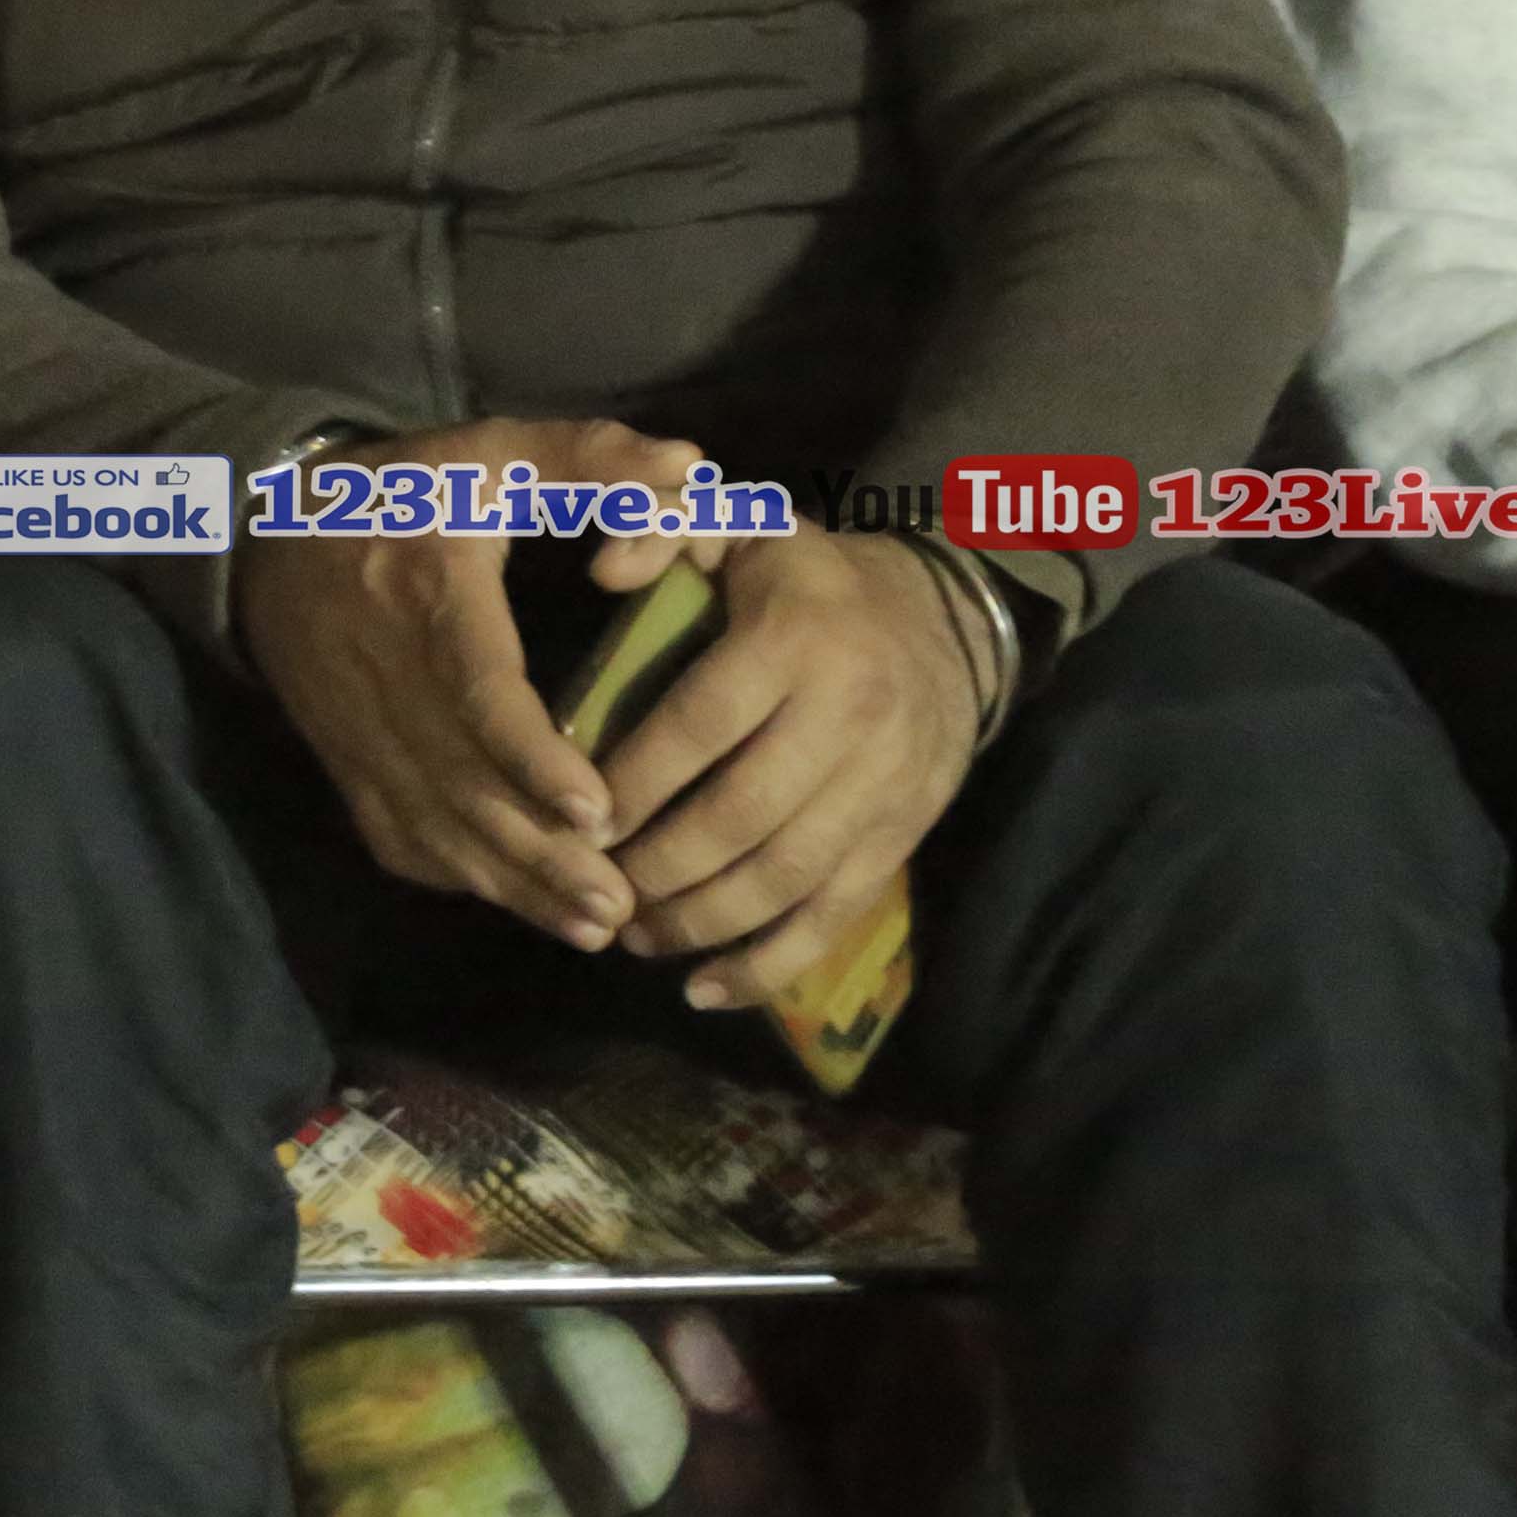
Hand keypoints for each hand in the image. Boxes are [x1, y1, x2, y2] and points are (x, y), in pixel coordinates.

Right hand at [233, 415, 722, 945]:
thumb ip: (594, 458)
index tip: (597, 811)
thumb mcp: (494, 451)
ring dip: (511, 883)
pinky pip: (398, 834)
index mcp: (423, 590)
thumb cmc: (405, 489)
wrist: (265, 529)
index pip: (474, 690)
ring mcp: (355, 727)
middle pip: (462, 782)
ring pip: (433, 823)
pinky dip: (459, 877)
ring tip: (593, 923)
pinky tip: (521, 904)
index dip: (532, 758)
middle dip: (542, 853)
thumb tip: (693, 474)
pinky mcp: (344, 760)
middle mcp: (380, 670)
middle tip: (622, 902)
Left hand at [590, 526, 981, 1013]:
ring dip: (700, 922)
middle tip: (591, 888)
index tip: (571, 820)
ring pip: (785, 878)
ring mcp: (884, 785)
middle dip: (655, 868)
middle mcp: (848, 716)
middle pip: (739, 817)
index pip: (699, 725)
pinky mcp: (903, 835)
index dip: (630, 781)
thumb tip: (600, 570)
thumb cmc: (801, 578)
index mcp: (795, 638)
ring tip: (632, 936)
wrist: (945, 620)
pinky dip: (770, 965)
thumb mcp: (734, 527)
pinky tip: (703, 989)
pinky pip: (835, 915)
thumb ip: (659, 527)